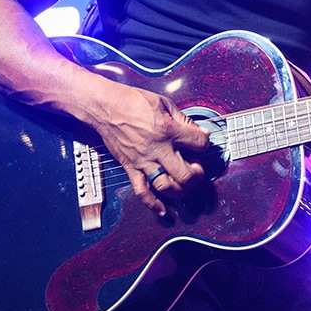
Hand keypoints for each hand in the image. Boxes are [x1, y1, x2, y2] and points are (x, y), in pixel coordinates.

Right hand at [92, 82, 210, 215]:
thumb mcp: (164, 103)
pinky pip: (141, 191)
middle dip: (197, 174)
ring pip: (166, 186)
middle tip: (197, 169)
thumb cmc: (133, 101)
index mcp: (168, 130)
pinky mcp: (131, 167)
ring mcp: (143, 161)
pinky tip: (162, 209)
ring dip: (180, 189)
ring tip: (184, 183)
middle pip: (185, 174)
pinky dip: (152, 203)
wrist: (106, 106)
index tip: (202, 142)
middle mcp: (157, 149)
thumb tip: (199, 131)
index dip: (205, 143)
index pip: (198, 143)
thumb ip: (183, 119)